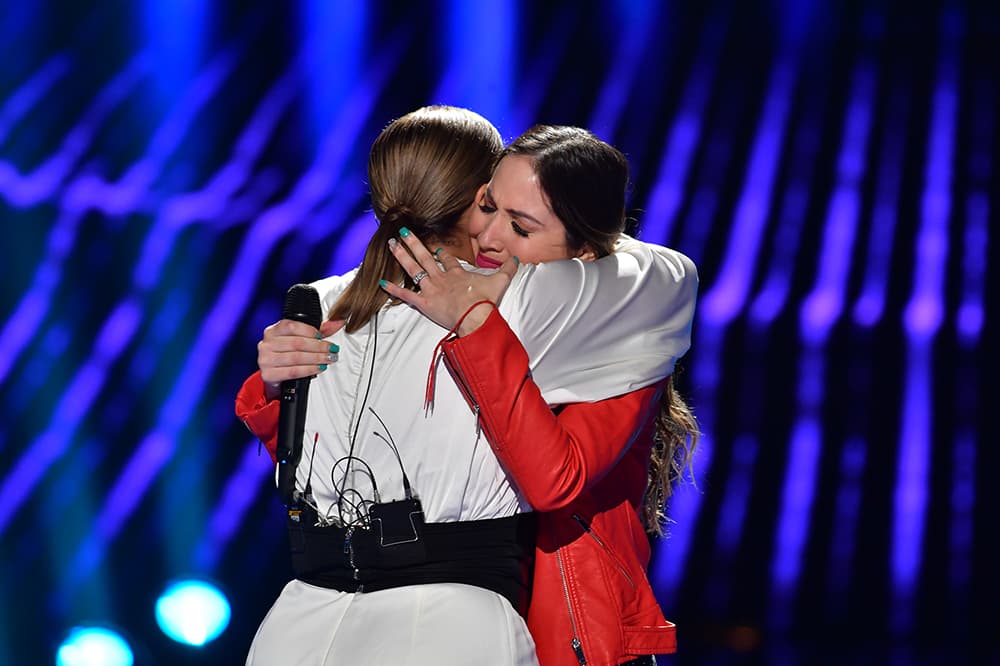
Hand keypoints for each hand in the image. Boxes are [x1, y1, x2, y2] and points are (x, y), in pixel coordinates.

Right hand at [258, 317, 343, 399]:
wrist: (274, 376)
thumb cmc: (287, 355)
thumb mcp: (300, 340)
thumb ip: (319, 330)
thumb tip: (337, 322)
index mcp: (273, 330)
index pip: (292, 326)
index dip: (310, 331)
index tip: (322, 337)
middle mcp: (267, 343)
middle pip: (297, 343)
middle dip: (319, 347)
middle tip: (332, 350)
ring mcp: (266, 359)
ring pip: (296, 357)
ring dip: (317, 358)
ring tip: (328, 359)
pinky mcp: (268, 374)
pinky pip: (293, 371)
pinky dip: (309, 370)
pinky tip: (318, 368)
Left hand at [381, 231, 517, 334]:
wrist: (476, 317)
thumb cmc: (486, 302)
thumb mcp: (500, 282)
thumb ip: (508, 269)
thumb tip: (516, 259)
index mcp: (457, 273)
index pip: (448, 260)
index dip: (441, 253)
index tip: (436, 248)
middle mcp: (442, 278)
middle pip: (425, 257)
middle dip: (414, 244)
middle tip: (403, 232)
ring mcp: (432, 289)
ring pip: (414, 269)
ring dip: (402, 256)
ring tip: (391, 245)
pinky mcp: (425, 303)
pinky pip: (406, 295)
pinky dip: (393, 290)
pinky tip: (381, 282)